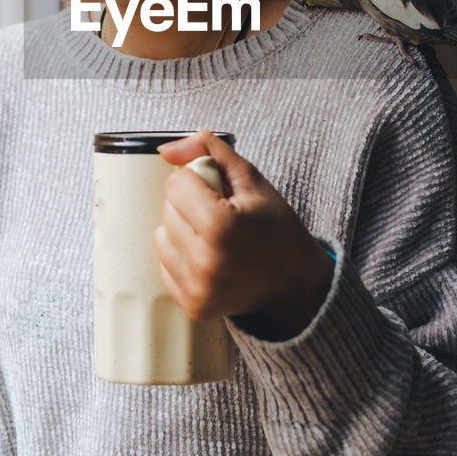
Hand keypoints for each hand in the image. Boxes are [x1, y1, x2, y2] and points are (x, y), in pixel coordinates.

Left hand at [154, 129, 334, 340]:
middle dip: (189, 204)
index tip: (221, 193)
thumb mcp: (252, 179)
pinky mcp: (192, 305)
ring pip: (161, 236)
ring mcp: (197, 288)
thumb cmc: (275, 227)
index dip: (198, 181)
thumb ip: (209, 152)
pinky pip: (165, 265)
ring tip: (214, 236)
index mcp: (221, 226)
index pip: (176, 184)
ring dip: (182, 230)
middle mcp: (205, 262)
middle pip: (167, 209)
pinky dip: (182, 257)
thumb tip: (165, 150)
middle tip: (222, 214)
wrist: (294, 282)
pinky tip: (209, 257)